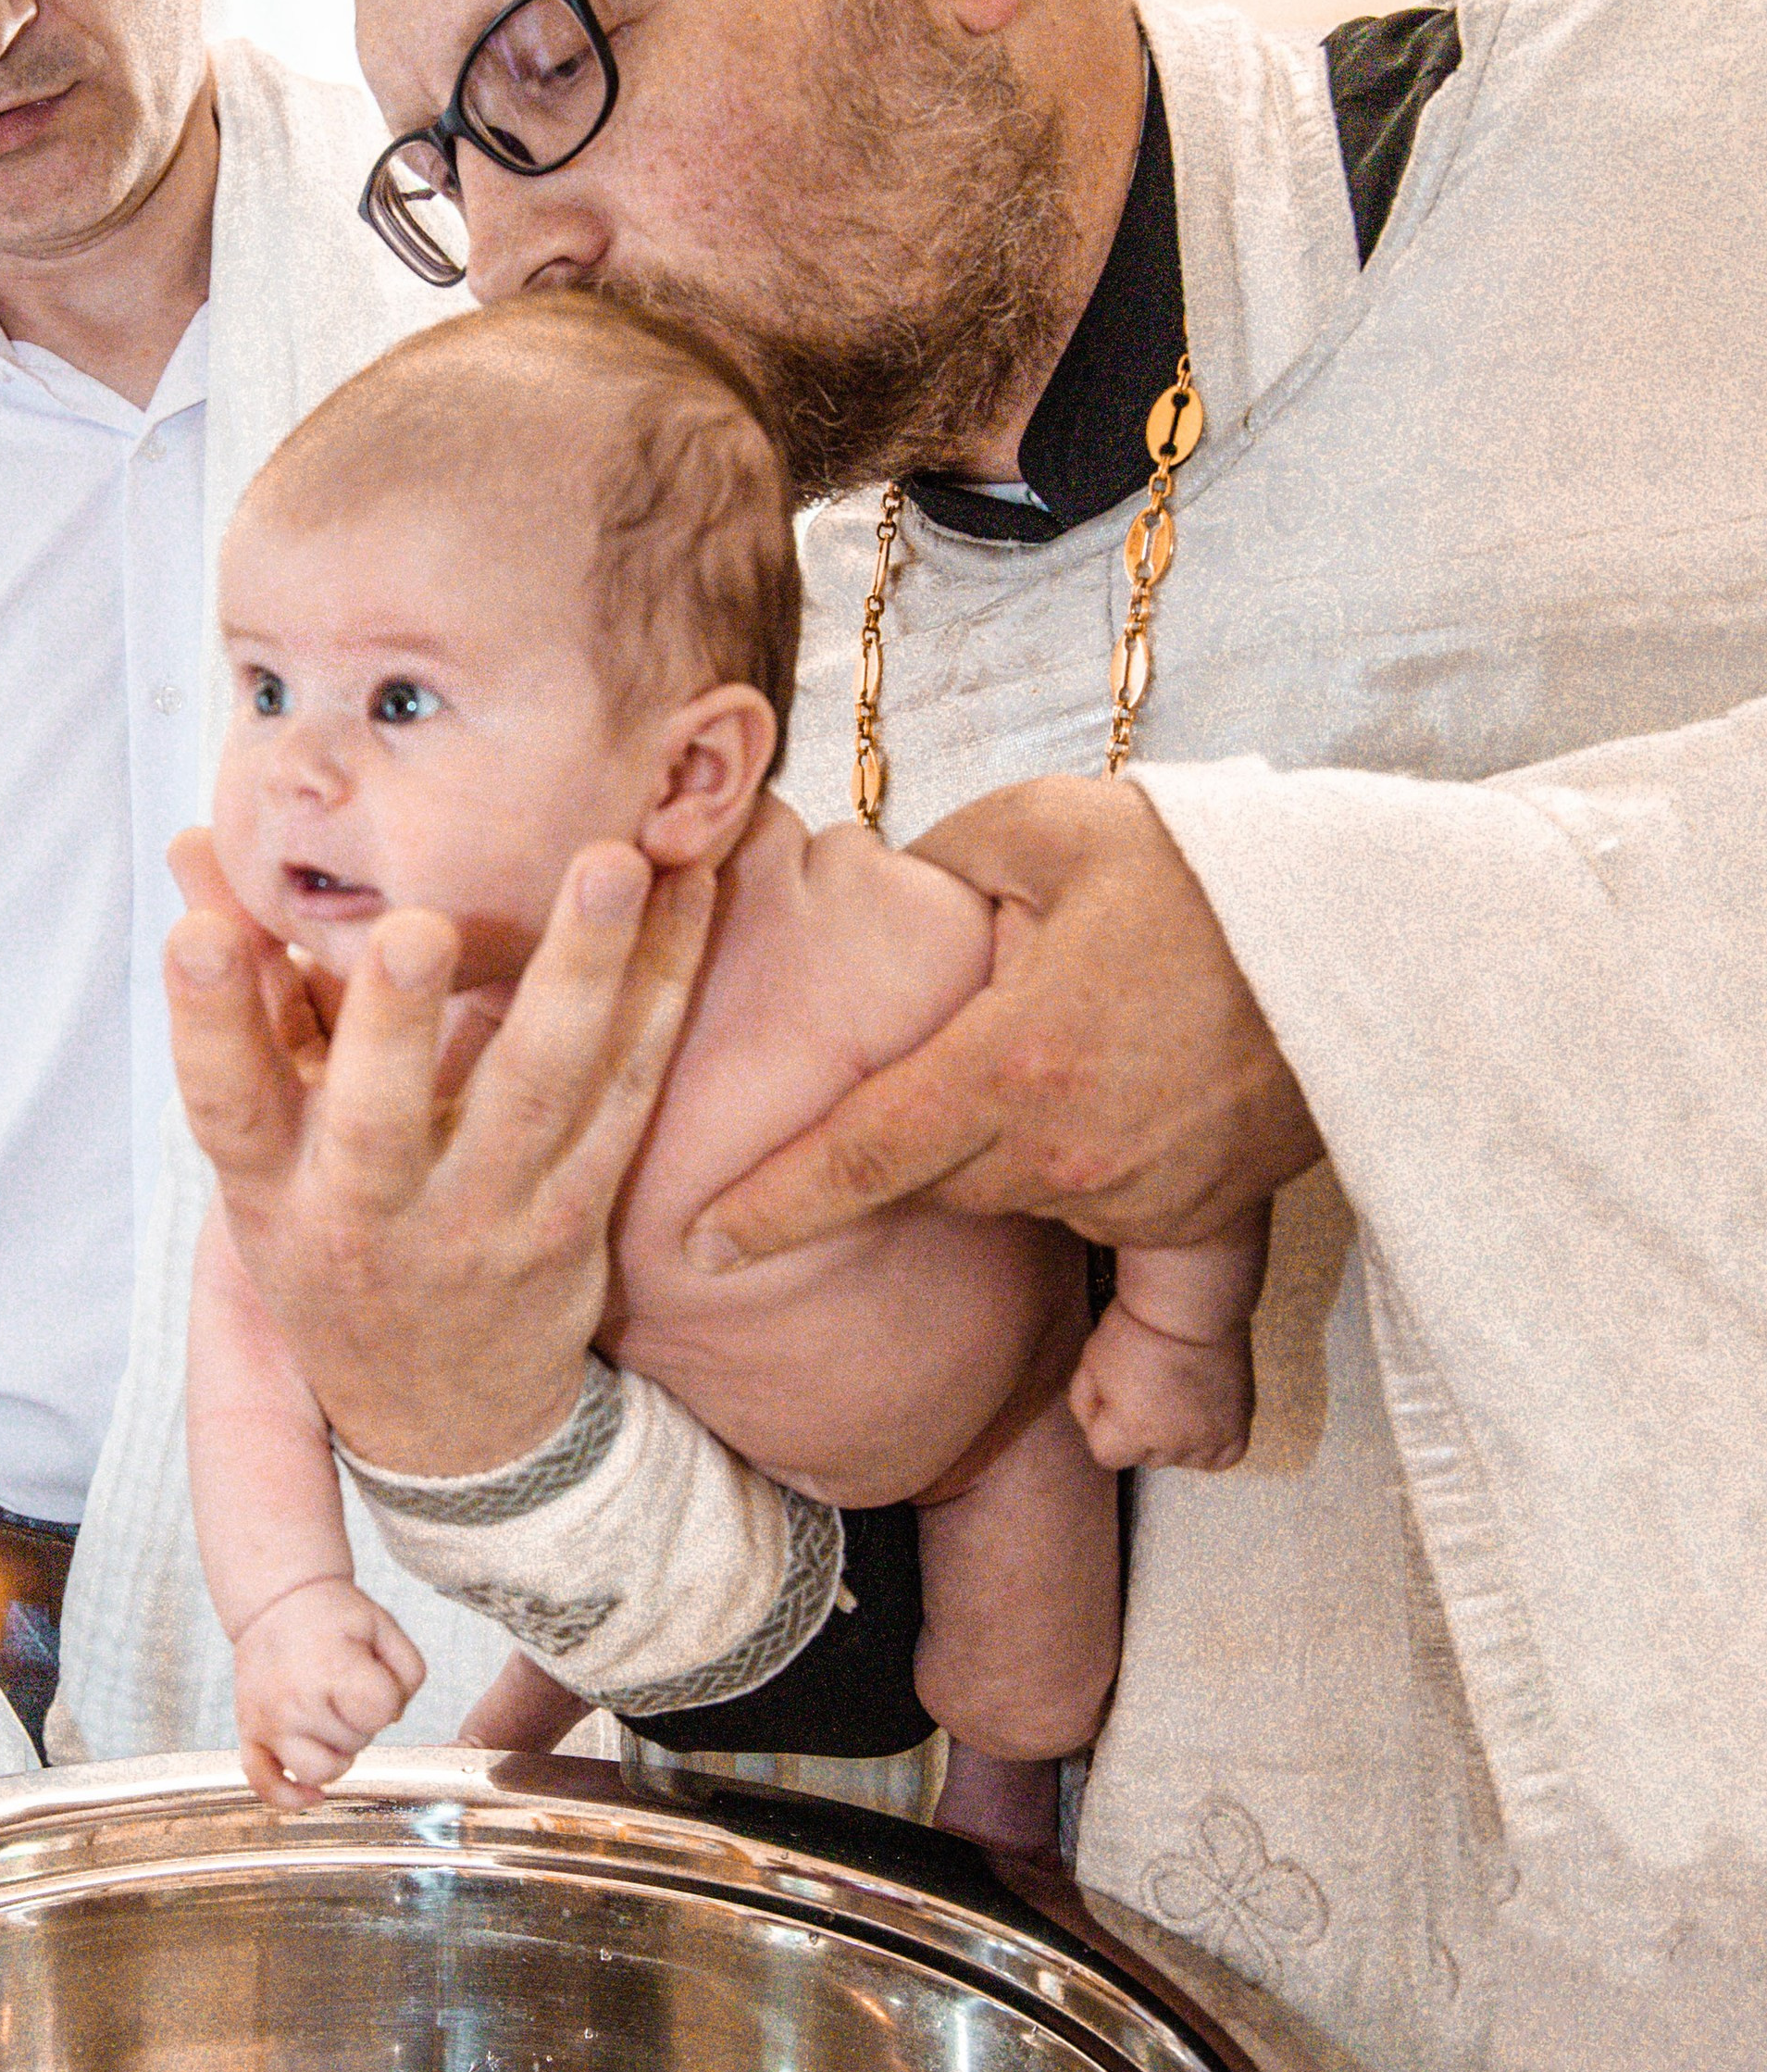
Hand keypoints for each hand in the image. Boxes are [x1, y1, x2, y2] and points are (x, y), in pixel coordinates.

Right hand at [165, 828, 713, 1472]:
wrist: (445, 1415)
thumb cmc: (335, 1241)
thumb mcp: (263, 1151)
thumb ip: (240, 994)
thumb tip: (193, 848)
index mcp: (275, 1188)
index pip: (222, 1104)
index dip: (206, 1020)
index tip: (201, 930)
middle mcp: (373, 1214)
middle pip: (383, 1120)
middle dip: (396, 1022)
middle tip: (418, 925)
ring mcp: (484, 1220)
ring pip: (537, 1091)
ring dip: (581, 971)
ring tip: (613, 868)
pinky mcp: (576, 1216)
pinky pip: (624, 1096)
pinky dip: (660, 995)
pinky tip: (688, 901)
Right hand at [232, 1576, 425, 1807]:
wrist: (277, 1603)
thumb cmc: (335, 1617)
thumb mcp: (385, 1627)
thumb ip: (409, 1675)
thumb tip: (391, 1719)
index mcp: (330, 1668)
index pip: (378, 1714)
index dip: (385, 1699)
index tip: (373, 1675)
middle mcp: (294, 1700)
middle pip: (354, 1744)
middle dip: (361, 1720)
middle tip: (345, 1685)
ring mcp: (268, 1721)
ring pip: (319, 1772)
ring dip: (337, 1753)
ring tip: (332, 1719)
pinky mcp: (249, 1733)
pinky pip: (264, 1784)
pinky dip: (289, 1797)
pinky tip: (312, 1795)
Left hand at [690, 777, 1319, 1264]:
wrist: (1373, 940)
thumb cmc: (1207, 870)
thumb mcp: (1050, 829)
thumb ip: (939, 867)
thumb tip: (881, 896)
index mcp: (1013, 1061)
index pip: (861, 1156)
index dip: (773, 1206)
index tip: (699, 1243)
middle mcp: (1067, 1150)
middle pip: (926, 1183)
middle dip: (897, 1144)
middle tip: (922, 1065)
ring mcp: (1134, 1193)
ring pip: (1006, 1194)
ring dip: (995, 1139)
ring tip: (1052, 1039)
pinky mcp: (1191, 1213)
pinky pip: (1088, 1201)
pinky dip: (1071, 1150)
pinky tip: (1110, 1073)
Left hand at [1068, 1303, 1255, 1472]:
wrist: (1192, 1305)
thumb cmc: (1137, 1328)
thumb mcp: (1090, 1364)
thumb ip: (1086, 1403)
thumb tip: (1095, 1424)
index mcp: (1132, 1430)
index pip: (1106, 1456)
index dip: (1104, 1425)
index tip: (1113, 1396)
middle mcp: (1173, 1443)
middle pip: (1146, 1458)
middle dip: (1140, 1431)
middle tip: (1148, 1388)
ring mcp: (1210, 1437)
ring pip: (1182, 1459)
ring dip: (1176, 1438)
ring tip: (1177, 1398)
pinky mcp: (1239, 1426)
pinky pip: (1222, 1457)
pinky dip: (1212, 1443)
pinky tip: (1202, 1418)